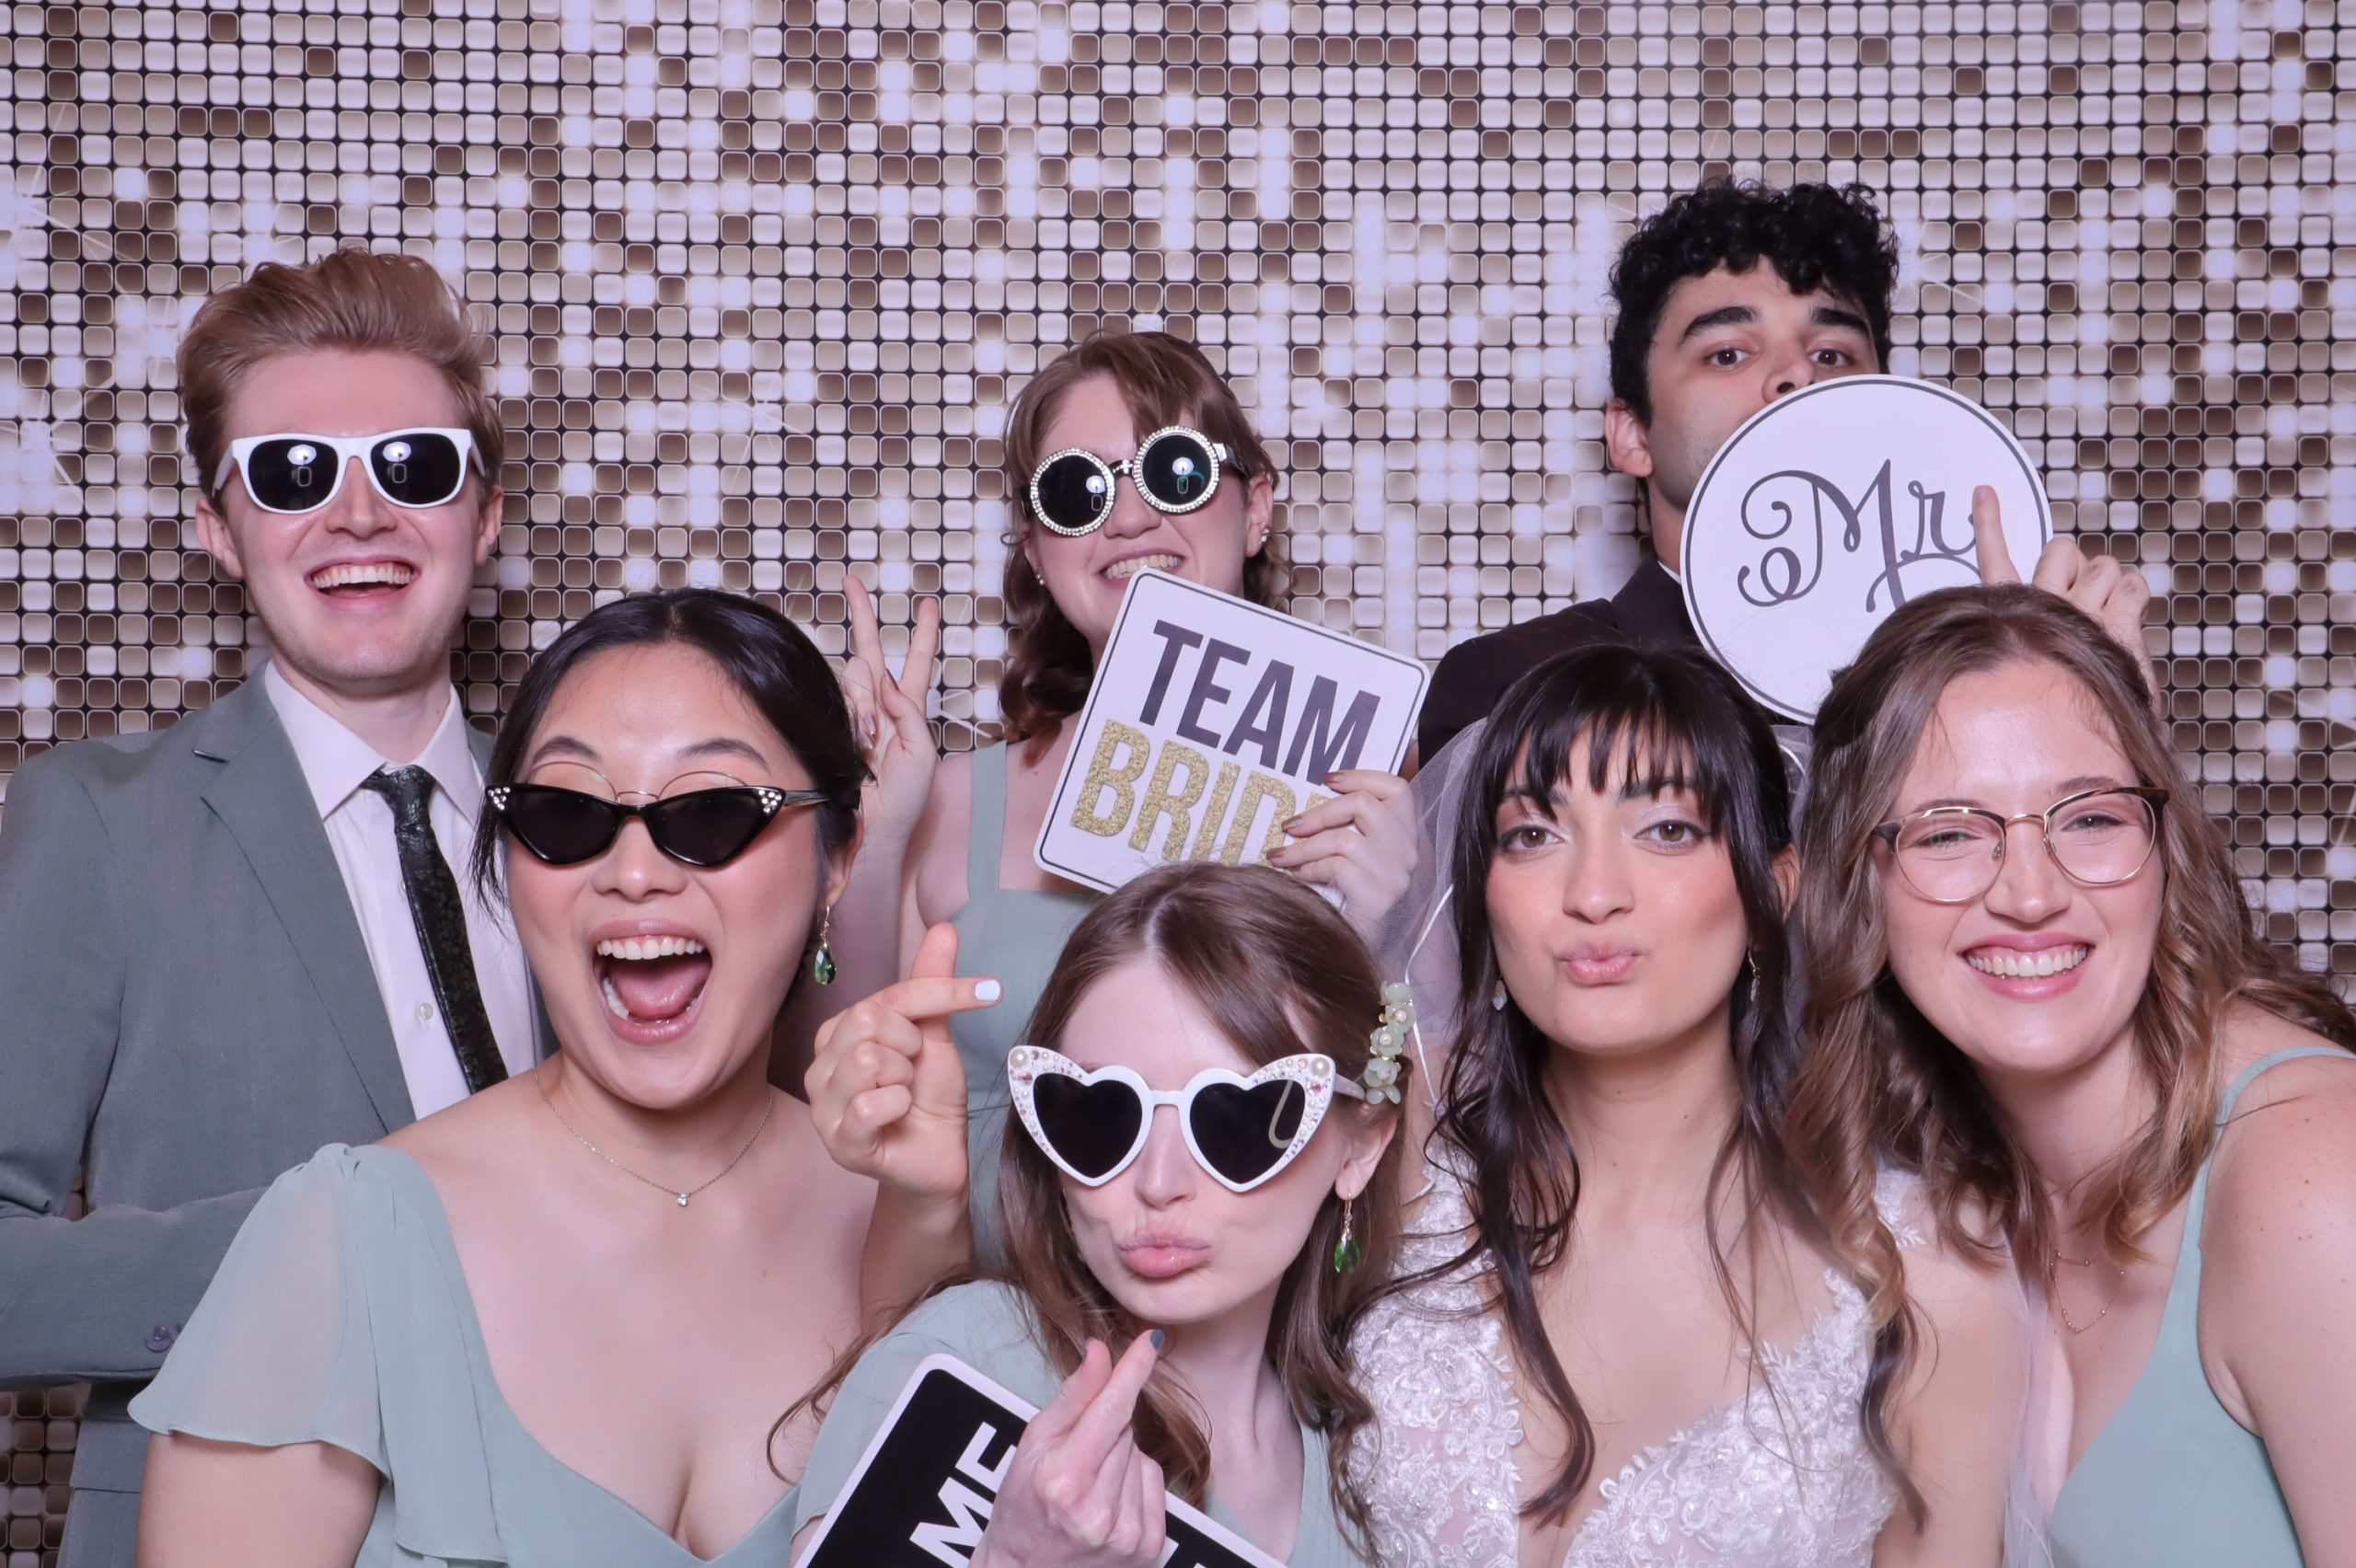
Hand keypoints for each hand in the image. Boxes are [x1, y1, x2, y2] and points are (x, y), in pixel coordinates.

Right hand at [806, 923, 996, 1202]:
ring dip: (905, 1076)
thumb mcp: (935, 1033)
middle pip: (868, 1022)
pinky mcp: (839, 1142)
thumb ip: (931, 984)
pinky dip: (899, 1104)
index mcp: (836, 1034)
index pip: (884, 996)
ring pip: (867, 1060)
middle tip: (916, 1069)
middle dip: (911, 1043)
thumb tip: (943, 926)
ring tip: (905, 1092)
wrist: (941, 1154)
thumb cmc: (930, 1095)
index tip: (989, 992)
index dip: (941, 992)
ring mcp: (824, 1107)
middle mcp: (820, 1067)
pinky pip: (870, 1104)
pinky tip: (900, 1114)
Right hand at [842, 573, 942, 847]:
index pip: (915, 664)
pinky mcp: (832, 727)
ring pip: (853, 680)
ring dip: (865, 706)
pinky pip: (840, 704)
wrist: (873, 833)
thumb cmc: (905, 801)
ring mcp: (852, 717)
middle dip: (862, 616)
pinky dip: (853, 720)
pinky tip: (861, 744)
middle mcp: (879, 709)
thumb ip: (907, 711)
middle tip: (851, 582)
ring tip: (871, 743)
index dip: (922, 634)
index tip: (927, 604)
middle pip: (869, 653)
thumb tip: (884, 678)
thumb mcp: (922, 753)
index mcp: (908, 713)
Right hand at [973, 1333, 1167, 1567]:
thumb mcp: (1032, 1445)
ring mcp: (1127, 1534)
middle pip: (1125, 1430)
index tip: (1151, 1341)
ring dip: (1121, 1458)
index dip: (1132, 1372)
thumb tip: (1101, 1352)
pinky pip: (1156, 1484)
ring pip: (1142, 1455)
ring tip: (1090, 1485)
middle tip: (1076, 1456)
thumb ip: (1073, 1397)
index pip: (1110, 1411)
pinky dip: (1135, 1483)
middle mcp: (1098, 1511)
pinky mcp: (1148, 1546)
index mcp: (1063, 1481)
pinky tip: (1109, 1501)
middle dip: (1106, 1428)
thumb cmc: (1023, 1506)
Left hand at [1267, 769, 1418, 932]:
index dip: (1362, 775)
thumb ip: (1351, 831)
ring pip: (1345, 838)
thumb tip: (1311, 804)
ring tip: (1281, 856)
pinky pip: (1338, 867)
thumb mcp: (1361, 863)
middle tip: (1289, 825)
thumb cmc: (1356, 904)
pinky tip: (1296, 876)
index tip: (1327, 780)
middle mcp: (1409, 853)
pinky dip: (1310, 868)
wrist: (1370, 955)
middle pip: (1365, 805)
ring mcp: (1397, 876)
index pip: (1398, 789)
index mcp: (1407, 837)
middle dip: (1319, 812)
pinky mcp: (1380, 898)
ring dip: (1304, 847)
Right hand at [1971, 485, 2155, 697]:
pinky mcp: (2115, 623)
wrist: (2075, 737)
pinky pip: (2130, 585)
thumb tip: (2038, 616)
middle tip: (2079, 599)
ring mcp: (2080, 611)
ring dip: (2107, 586)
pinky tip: (2128, 612)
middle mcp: (2041, 605)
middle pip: (2061, 549)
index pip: (1995, 559)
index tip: (1985, 491)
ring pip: (2100, 565)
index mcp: (2013, 614)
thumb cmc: (2056, 703)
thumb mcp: (2032, 657)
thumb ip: (2036, 629)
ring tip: (2103, 619)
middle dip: (2076, 567)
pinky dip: (2133, 597)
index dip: (1989, 522)